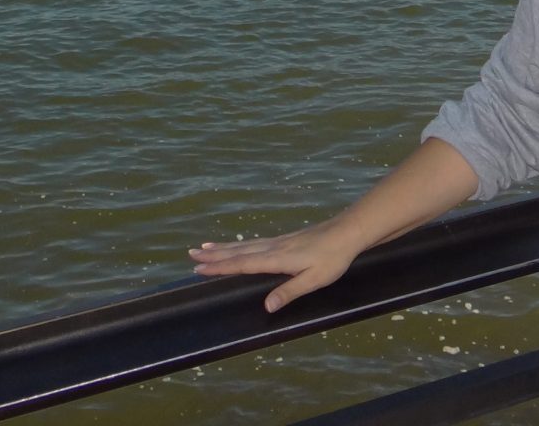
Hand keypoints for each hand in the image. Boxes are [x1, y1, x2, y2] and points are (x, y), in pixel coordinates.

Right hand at [189, 219, 359, 312]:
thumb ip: (289, 292)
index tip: (199, 268)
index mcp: (277, 259)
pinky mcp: (285, 240)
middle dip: (214, 255)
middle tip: (191, 255)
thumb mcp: (314, 279)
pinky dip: (240, 245)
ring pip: (245, 245)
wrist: (347, 232)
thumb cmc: (333, 258)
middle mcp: (273, 248)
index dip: (220, 267)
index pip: (243, 264)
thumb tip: (266, 307)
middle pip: (238, 252)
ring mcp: (279, 242)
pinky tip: (239, 246)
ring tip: (205, 248)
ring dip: (224, 248)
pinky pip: (255, 243)